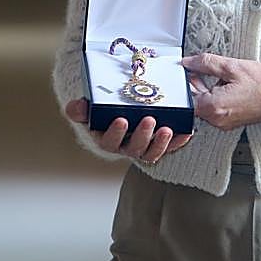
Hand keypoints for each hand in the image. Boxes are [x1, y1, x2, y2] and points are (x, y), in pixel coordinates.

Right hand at [64, 98, 191, 162]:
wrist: (116, 109)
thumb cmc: (102, 110)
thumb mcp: (89, 108)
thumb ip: (80, 109)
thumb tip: (74, 108)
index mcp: (106, 139)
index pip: (109, 142)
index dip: (115, 133)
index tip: (121, 119)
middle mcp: (125, 147)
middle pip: (134, 148)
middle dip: (142, 135)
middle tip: (149, 120)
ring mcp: (143, 147)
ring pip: (151, 152)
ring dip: (160, 142)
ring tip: (166, 129)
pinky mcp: (158, 144)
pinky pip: (169, 147)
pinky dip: (178, 141)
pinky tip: (185, 132)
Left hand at [181, 53, 260, 130]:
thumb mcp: (232, 66)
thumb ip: (206, 63)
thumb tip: (189, 62)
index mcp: (213, 107)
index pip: (185, 96)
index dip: (184, 79)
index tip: (187, 69)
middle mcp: (217, 119)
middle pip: (193, 100)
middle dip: (195, 83)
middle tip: (204, 68)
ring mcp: (224, 123)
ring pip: (204, 104)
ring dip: (206, 89)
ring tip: (222, 76)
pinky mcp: (231, 121)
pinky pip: (215, 108)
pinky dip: (216, 96)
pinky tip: (228, 85)